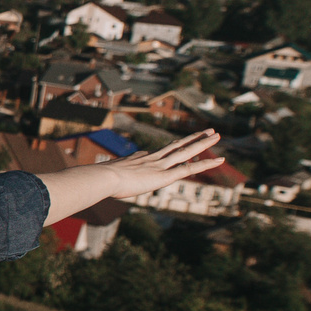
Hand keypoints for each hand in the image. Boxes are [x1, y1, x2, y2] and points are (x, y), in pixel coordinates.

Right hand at [105, 129, 224, 198]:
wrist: (103, 177)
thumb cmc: (98, 180)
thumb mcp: (102, 176)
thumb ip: (102, 177)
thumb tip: (89, 179)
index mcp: (138, 159)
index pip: (158, 154)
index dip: (169, 150)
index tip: (177, 146)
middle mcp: (152, 159)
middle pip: (176, 146)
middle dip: (192, 138)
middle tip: (206, 130)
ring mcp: (160, 165)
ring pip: (187, 152)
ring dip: (203, 143)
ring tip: (216, 135)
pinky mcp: (166, 176)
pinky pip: (191, 169)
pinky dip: (207, 164)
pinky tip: (221, 160)